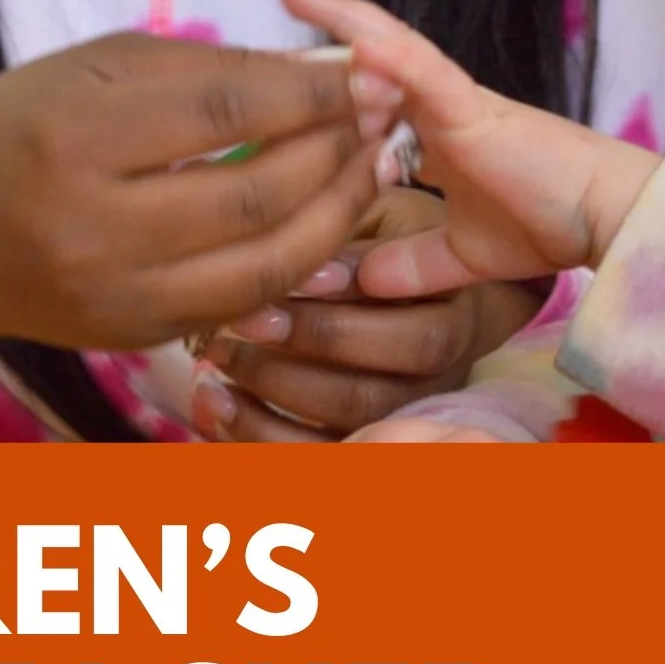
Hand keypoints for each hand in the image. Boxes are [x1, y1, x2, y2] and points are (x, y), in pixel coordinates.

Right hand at [0, 33, 378, 388]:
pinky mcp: (134, 338)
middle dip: (340, 147)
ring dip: (339, 210)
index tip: (366, 64)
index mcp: (75, 138)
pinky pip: (243, 303)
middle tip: (387, 110)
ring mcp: (116, 298)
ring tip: (375, 160)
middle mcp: (94, 228)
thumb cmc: (12, 129)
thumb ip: (204, 68)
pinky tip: (329, 215)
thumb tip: (317, 67)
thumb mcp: (91, 69)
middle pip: (258, 195)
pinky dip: (299, 259)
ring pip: (267, 264)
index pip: (227, 110)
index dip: (311, 87)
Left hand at [187, 187, 545, 442]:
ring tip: (214, 356)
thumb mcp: (388, 213)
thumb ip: (349, 216)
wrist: (437, 292)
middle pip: (372, 390)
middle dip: (301, 353)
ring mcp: (403, 413)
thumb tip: (292, 206)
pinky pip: (313, 457)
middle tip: (239, 320)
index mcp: (453, 311)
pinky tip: (211, 401)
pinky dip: (255, 435)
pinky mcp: (366, 439)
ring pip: (340, 428)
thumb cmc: (397, 238)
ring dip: (270, 394)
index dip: (343, 309)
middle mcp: (437, 375)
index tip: (286, 276)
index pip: (409, 330)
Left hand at [282, 0, 661, 296]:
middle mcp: (436, 106)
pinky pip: (428, 74)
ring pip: (392, 49)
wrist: (604, 216)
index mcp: (430, 132)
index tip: (279, 71)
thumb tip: (356, 284)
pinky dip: (393, 57)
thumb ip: (412, 265)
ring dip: (346, 22)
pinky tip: (358, 41)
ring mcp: (454, 101)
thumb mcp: (462, 254)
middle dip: (324, 33)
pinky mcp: (475, 109)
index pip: (368, 95)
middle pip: (369, 59)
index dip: (327, 81)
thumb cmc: (545, 223)